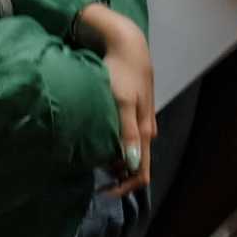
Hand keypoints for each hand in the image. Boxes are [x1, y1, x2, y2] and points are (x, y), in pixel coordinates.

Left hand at [96, 18, 158, 195]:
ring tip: (90, 158)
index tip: (103, 192)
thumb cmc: (121, 72)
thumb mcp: (123, 102)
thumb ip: (127, 133)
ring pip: (130, 151)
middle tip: (91, 174)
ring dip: (113, 160)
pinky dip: (113, 146)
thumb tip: (130, 163)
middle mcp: (146, 130)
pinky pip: (125, 139)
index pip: (141, 172)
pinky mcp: (133, 112)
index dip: (124, 187)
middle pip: (135, 164)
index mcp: (145, 132)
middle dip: (116, 175)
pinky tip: (98, 140)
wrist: (127, 44)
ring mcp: (140, 121)